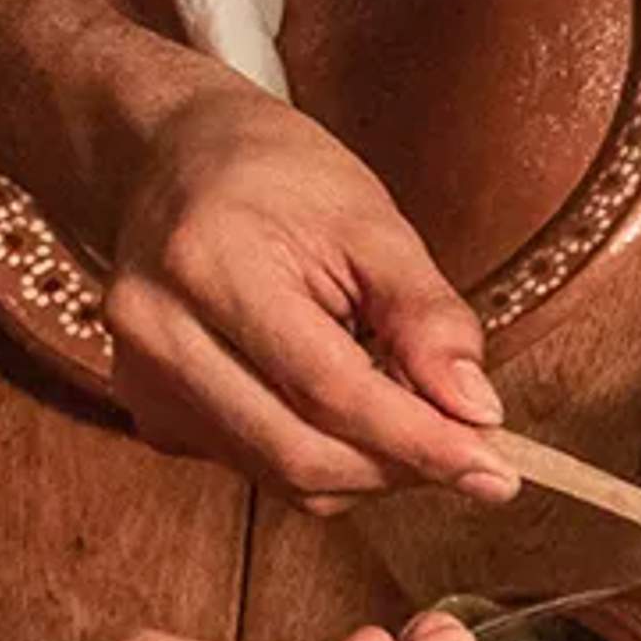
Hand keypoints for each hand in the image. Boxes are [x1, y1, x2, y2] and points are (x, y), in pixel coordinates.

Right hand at [98, 75, 513, 509]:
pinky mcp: (153, 415)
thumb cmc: (277, 178)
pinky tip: (349, 405)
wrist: (175, 162)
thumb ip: (427, 317)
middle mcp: (156, 333)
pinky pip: (264, 470)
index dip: (422, 442)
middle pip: (303, 453)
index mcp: (207, 264)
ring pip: (287, 478)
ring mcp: (142, 382)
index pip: (330, 390)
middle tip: (474, 452)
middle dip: (403, 466)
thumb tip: (476, 410)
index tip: (497, 471)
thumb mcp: (371, 223)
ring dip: (371, 466)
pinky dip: (329, 456)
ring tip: (410, 408)